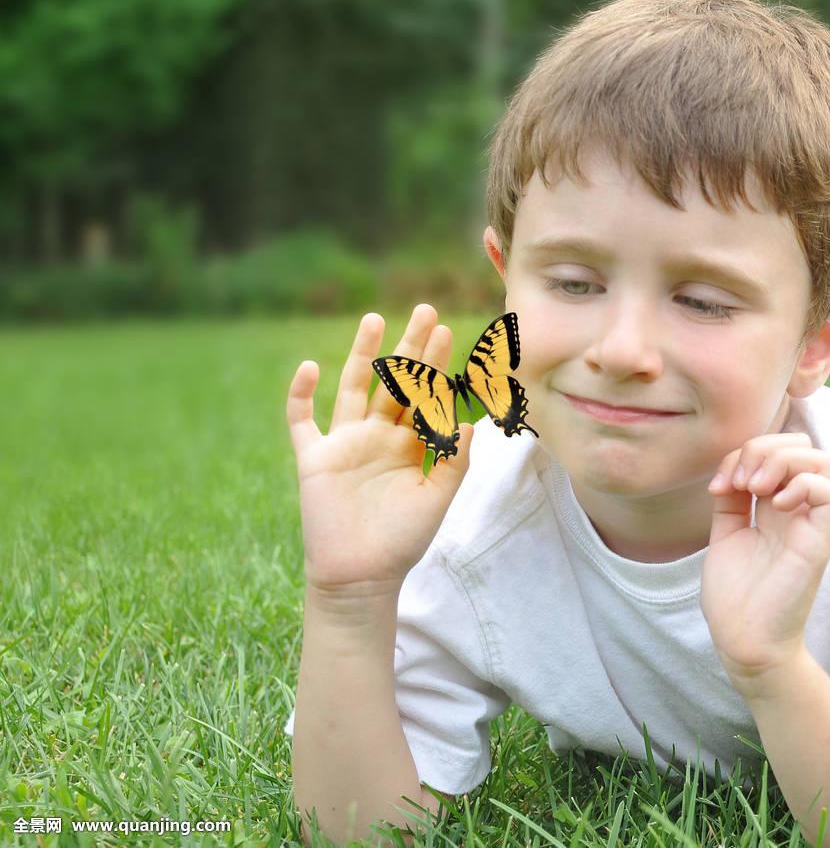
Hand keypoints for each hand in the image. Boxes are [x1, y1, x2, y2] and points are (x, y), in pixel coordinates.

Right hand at [285, 304, 473, 600]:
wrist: (362, 577)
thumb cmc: (402, 541)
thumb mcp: (436, 497)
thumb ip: (453, 460)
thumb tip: (470, 420)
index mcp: (407, 445)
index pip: (423, 396)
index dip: (435, 365)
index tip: (448, 332)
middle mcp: (376, 437)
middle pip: (393, 382)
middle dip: (410, 348)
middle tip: (426, 311)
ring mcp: (344, 444)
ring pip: (352, 388)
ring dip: (361, 354)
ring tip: (374, 319)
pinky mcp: (314, 459)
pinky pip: (302, 422)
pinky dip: (300, 395)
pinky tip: (309, 368)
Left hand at [700, 433, 829, 698]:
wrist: (743, 638)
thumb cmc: (735, 593)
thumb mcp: (726, 533)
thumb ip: (732, 498)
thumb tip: (731, 469)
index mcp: (775, 505)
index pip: (778, 449)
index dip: (744, 452)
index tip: (719, 486)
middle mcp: (797, 509)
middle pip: (804, 446)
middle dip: (765, 448)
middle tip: (741, 483)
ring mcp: (811, 523)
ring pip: (823, 460)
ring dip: (781, 462)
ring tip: (754, 489)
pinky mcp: (819, 542)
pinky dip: (802, 485)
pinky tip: (775, 505)